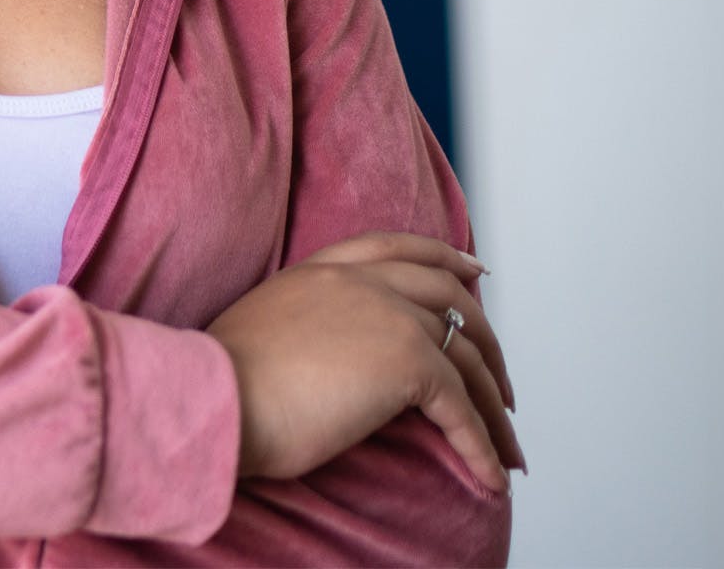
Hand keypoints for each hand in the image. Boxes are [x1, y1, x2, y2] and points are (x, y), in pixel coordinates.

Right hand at [206, 231, 524, 493]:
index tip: (476, 271)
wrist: (217, 397)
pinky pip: (462, 408)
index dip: (446, 257)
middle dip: (486, 340)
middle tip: (502, 382)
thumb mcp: (268, 327)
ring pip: (466, 355)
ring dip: (493, 406)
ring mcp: (388, 315)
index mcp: (323, 268)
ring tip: (506, 446)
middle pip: (449, 296)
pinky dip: (483, 446)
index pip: (398, 246)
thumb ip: (310, 323)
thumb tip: (334, 359)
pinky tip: (491, 477)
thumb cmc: (224, 382)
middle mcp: (360, 281)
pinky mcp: (406, 362)